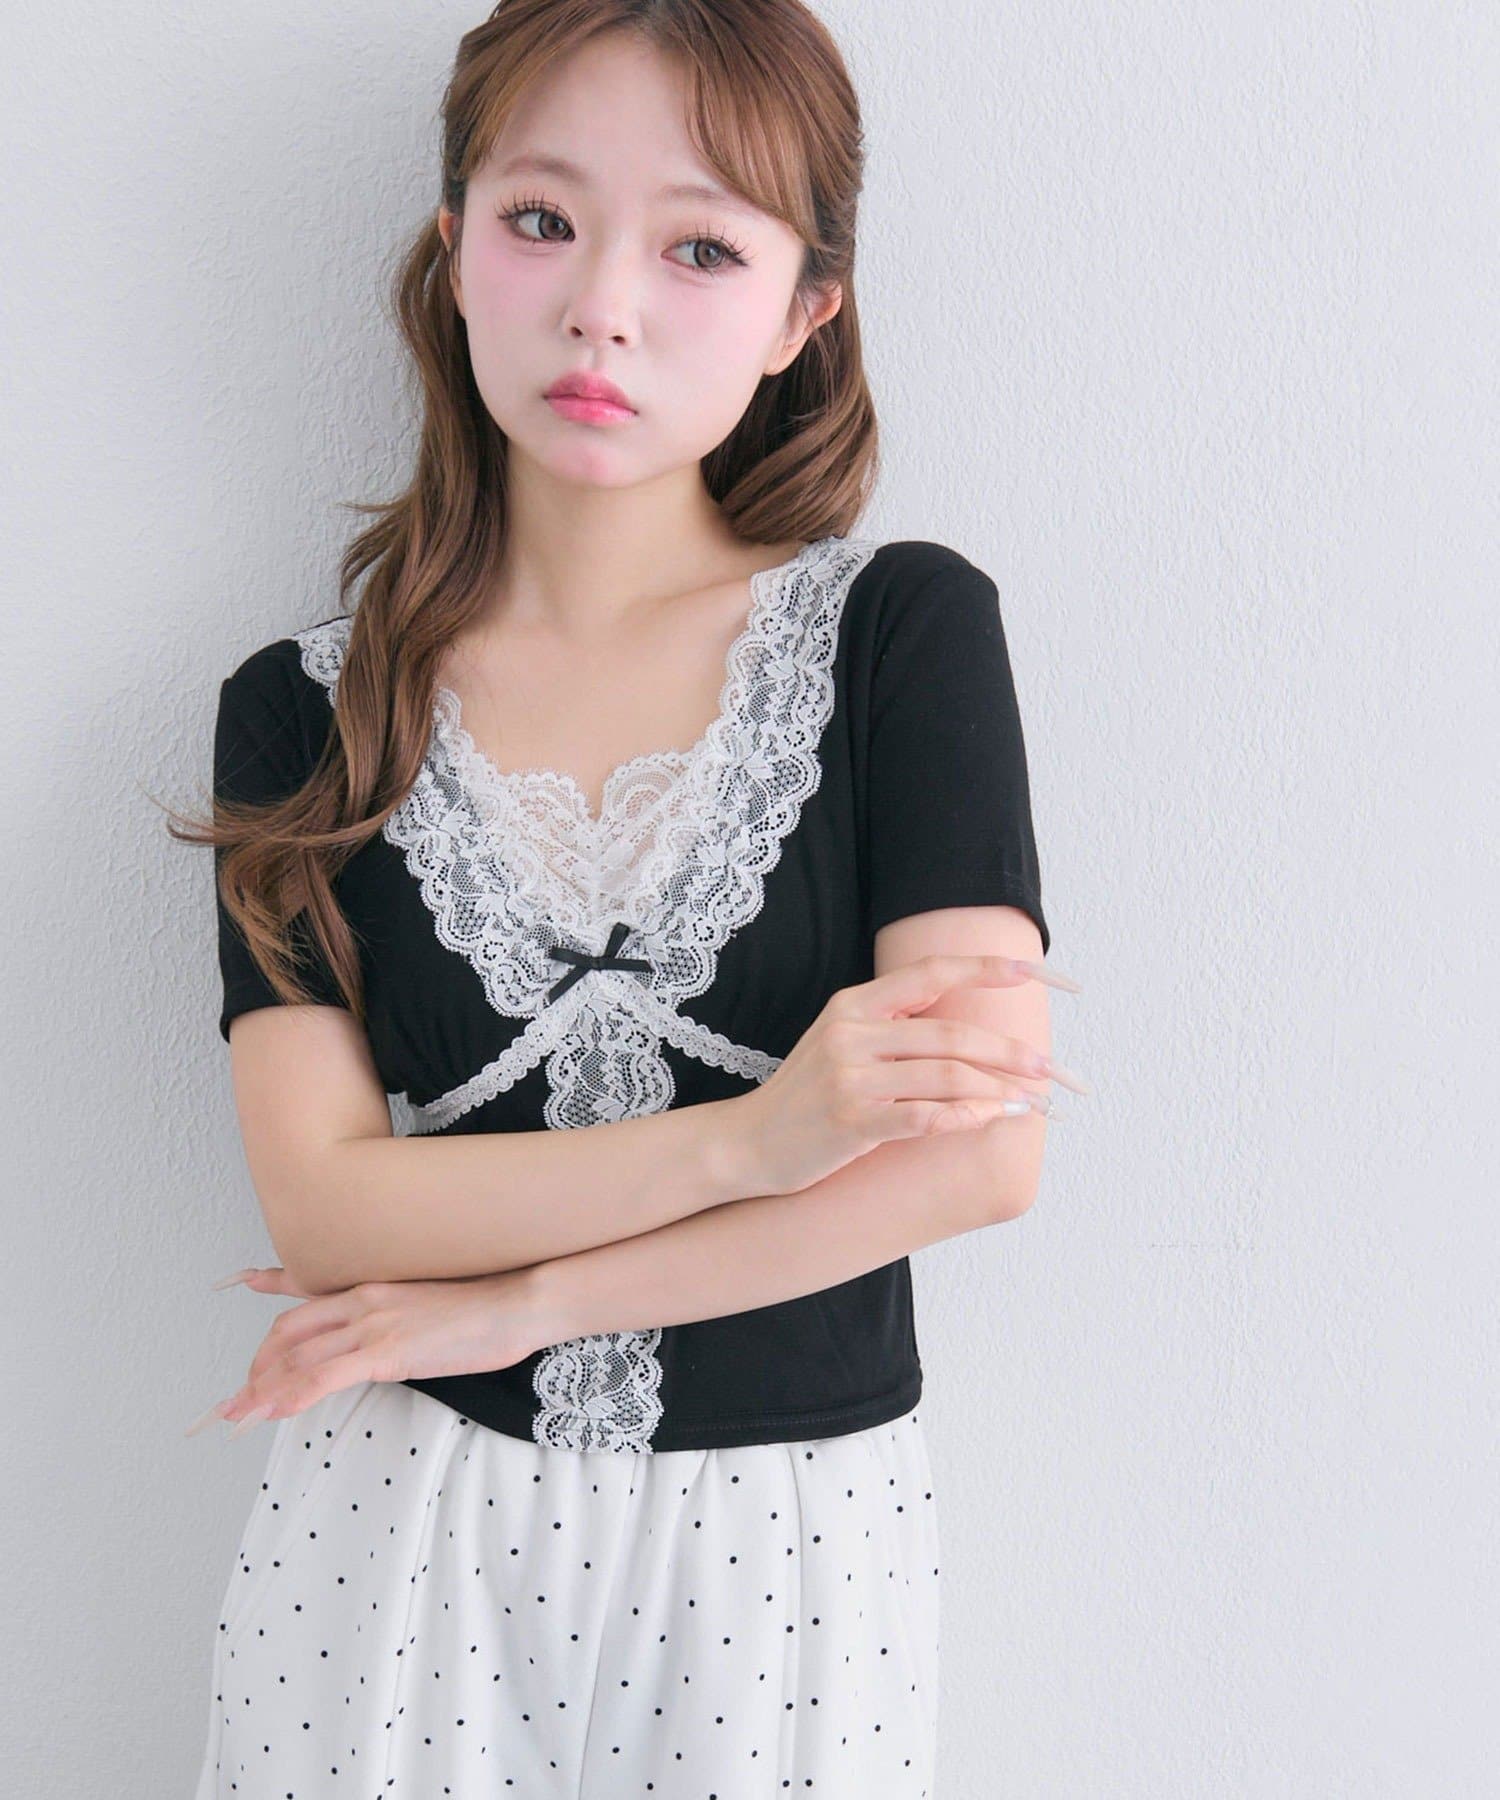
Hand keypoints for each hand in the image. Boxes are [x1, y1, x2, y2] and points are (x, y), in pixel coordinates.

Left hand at [188, 1265, 545, 1436]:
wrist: (516, 1302)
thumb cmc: (482, 1308)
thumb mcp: (424, 1305)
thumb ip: (390, 1320)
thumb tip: (378, 1346)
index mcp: (370, 1288)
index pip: (303, 1306)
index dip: (268, 1333)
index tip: (246, 1344)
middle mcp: (361, 1301)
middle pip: (288, 1335)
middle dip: (256, 1371)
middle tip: (238, 1402)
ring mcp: (372, 1324)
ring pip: (297, 1359)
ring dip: (261, 1390)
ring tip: (239, 1416)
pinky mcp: (386, 1350)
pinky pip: (324, 1376)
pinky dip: (292, 1395)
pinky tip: (275, 1412)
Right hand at [734, 953, 1074, 1196]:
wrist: (748, 1142)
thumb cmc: (806, 1095)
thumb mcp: (841, 1041)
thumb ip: (893, 1025)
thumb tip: (964, 1021)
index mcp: (853, 1005)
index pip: (930, 972)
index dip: (985, 968)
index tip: (1033, 970)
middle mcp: (851, 1033)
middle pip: (949, 1033)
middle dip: (1007, 1050)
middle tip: (1047, 1065)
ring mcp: (850, 1078)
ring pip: (945, 1075)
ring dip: (998, 1089)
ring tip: (1031, 1100)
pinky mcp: (851, 1122)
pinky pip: (925, 1116)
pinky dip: (966, 1117)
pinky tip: (990, 1119)